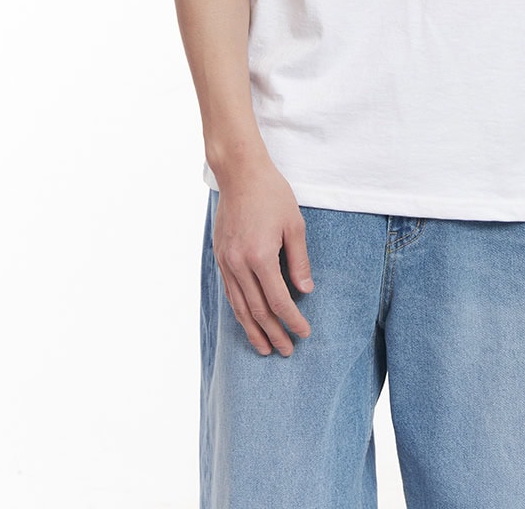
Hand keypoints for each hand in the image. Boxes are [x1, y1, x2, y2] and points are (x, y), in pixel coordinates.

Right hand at [212, 159, 314, 356]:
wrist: (240, 173)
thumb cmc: (272, 194)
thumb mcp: (294, 225)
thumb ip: (299, 261)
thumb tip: (306, 291)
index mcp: (260, 256)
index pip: (278, 300)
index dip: (292, 320)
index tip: (304, 333)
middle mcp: (239, 263)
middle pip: (257, 310)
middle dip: (273, 333)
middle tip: (287, 350)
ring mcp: (226, 261)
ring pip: (239, 306)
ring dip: (253, 330)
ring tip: (265, 348)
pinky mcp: (219, 256)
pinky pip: (229, 292)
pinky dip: (239, 311)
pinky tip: (248, 321)